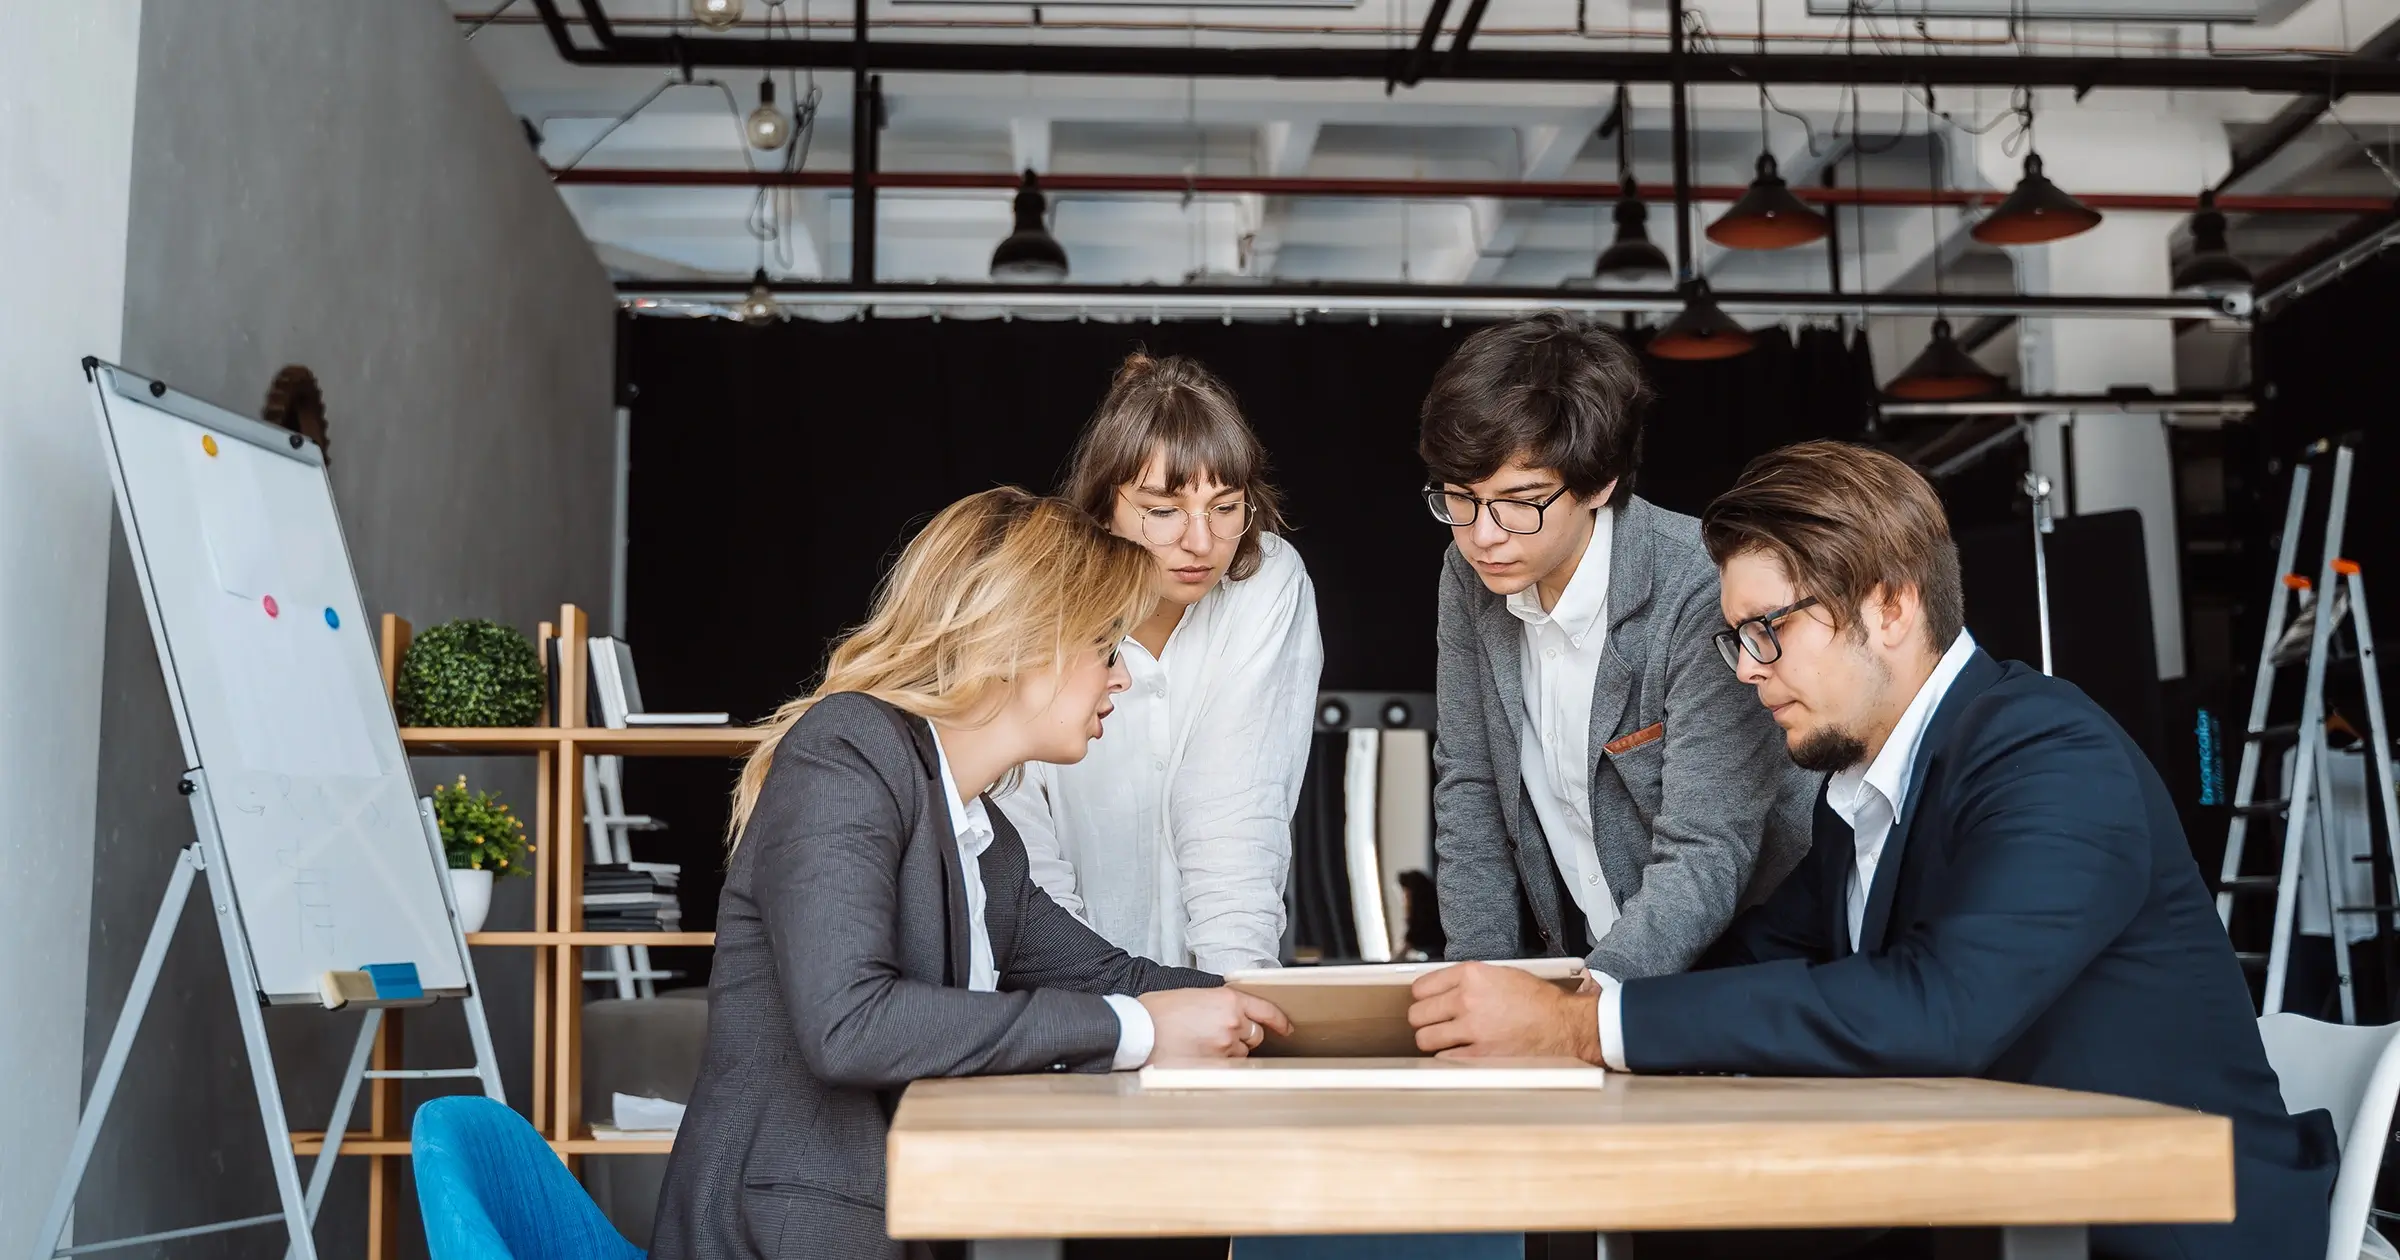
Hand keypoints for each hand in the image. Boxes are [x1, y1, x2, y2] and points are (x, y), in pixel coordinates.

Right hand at [1138, 988, 1292, 1062]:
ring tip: (1202, 1047)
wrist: (1138, 1030)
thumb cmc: (1157, 1012)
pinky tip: (1200, 1060)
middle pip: (1255, 1035)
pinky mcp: (1214, 1067)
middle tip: (1219, 1036)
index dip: (1279, 1021)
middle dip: (1243, 1037)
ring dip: (1229, 1053)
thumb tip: (1227, 1015)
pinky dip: (1219, 1066)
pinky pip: (1227, 1069)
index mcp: (1228, 1000)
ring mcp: (1225, 1047)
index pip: (1266, 1010)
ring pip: (1241, 1054)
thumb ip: (1217, 1003)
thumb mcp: (1192, 995)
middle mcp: (1232, 1023)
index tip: (1285, 1028)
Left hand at [1407, 962, 1601, 1062]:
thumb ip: (1469, 979)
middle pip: (1418, 1013)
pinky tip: (1458, 1051)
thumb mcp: (1501, 974)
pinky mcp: (1479, 1054)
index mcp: (1472, 975)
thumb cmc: (1538, 1000)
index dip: (1422, 996)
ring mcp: (1472, 1028)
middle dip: (1423, 1018)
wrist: (1562, 1024)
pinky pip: (1444, 1058)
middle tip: (1432, 1021)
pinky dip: (1448, 1056)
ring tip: (1441, 1038)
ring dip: (1431, 1039)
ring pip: (1425, 1038)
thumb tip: (1443, 988)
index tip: (1426, 1001)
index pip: (1421, 986)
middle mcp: (1468, 999)